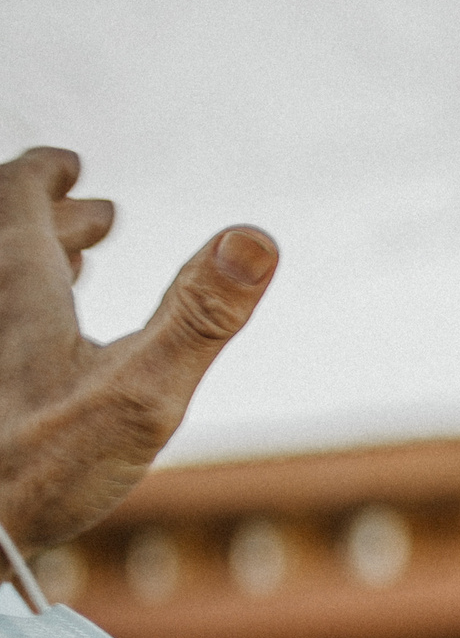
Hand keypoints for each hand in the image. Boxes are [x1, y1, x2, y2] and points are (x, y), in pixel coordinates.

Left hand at [0, 147, 275, 550]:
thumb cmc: (41, 468)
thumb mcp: (142, 391)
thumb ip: (201, 313)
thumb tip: (256, 236)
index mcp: (17, 283)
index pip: (17, 195)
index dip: (45, 175)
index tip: (73, 169)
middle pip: (3, 239)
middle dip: (52, 220)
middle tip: (99, 217)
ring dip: (36, 268)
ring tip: (78, 270)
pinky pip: (2, 335)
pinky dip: (24, 322)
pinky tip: (50, 359)